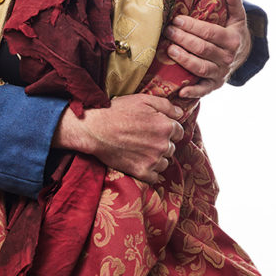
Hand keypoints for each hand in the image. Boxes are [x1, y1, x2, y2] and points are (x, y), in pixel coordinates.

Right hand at [52, 95, 185, 183]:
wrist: (94, 129)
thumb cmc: (117, 111)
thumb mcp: (142, 99)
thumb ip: (166, 105)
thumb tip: (180, 113)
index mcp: (166, 126)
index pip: (179, 132)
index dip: (167, 129)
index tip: (155, 128)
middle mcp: (163, 144)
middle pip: (171, 147)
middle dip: (162, 143)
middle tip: (144, 138)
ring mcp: (153, 160)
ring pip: (164, 162)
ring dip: (156, 157)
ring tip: (140, 149)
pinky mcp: (141, 172)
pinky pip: (154, 176)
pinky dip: (149, 171)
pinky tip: (139, 162)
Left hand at [164, 0, 251, 98]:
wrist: (242, 55)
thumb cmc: (232, 31)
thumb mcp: (237, 16)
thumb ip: (233, 0)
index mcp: (232, 40)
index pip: (210, 33)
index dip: (192, 26)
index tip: (176, 20)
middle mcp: (227, 58)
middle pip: (202, 49)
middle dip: (183, 39)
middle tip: (167, 31)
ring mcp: (220, 73)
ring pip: (201, 68)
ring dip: (184, 59)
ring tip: (169, 50)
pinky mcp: (214, 85)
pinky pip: (203, 90)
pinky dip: (193, 92)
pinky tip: (180, 91)